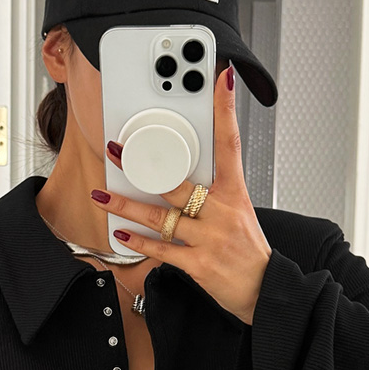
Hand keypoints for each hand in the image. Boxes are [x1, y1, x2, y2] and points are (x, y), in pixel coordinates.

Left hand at [92, 67, 271, 326]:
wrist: (266, 290)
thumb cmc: (248, 250)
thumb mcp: (240, 212)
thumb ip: (213, 192)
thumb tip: (181, 173)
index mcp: (235, 193)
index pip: (230, 142)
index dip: (226, 109)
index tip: (222, 78)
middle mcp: (222, 212)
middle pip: (176, 181)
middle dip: (142, 164)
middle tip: (116, 148)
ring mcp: (211, 238)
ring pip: (160, 217)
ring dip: (126, 206)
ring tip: (102, 195)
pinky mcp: (200, 264)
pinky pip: (163, 250)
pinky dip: (139, 243)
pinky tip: (121, 235)